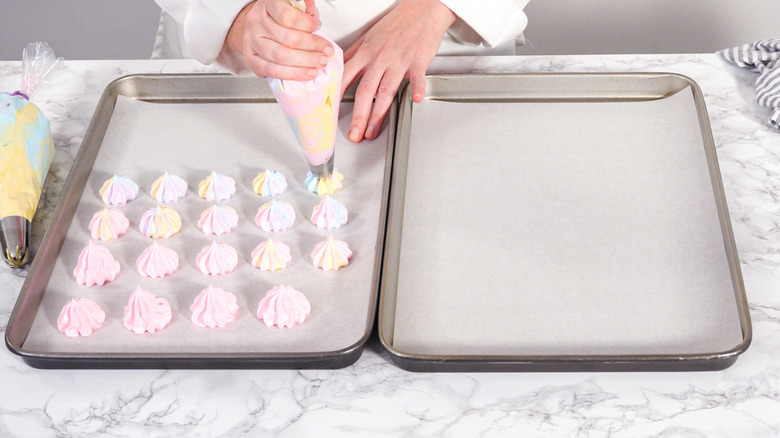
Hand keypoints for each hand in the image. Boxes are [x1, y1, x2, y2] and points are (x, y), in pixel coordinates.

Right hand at [226, 0, 333, 79]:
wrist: (261, 26)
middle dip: (312, 47)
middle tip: (327, 51)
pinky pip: (271, 70)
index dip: (307, 24)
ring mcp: (251, 41)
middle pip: (287, 39)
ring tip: (320, 63)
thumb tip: (311, 10)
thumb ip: (305, 10)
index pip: (288, 17)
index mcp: (268, 5)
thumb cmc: (282, 16)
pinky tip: (307, 73)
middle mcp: (256, 22)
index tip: (318, 26)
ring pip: (280, 56)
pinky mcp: (250, 58)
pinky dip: (292, 74)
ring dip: (305, 62)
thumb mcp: (295, 7)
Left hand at [342, 0, 455, 141]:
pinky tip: (415, 100)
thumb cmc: (397, 23)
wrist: (422, 8)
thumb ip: (354, 54)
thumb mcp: (369, 37)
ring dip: (379, 113)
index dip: (338, 98)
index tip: (332, 115)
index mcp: (367, 53)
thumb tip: (338, 67)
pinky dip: (417, 88)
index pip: (347, 78)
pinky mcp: (418, 60)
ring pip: (386, 90)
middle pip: (365, 90)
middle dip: (358, 115)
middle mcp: (380, 58)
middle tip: (354, 134)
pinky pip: (417, 76)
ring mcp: (399, 60)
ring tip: (372, 131)